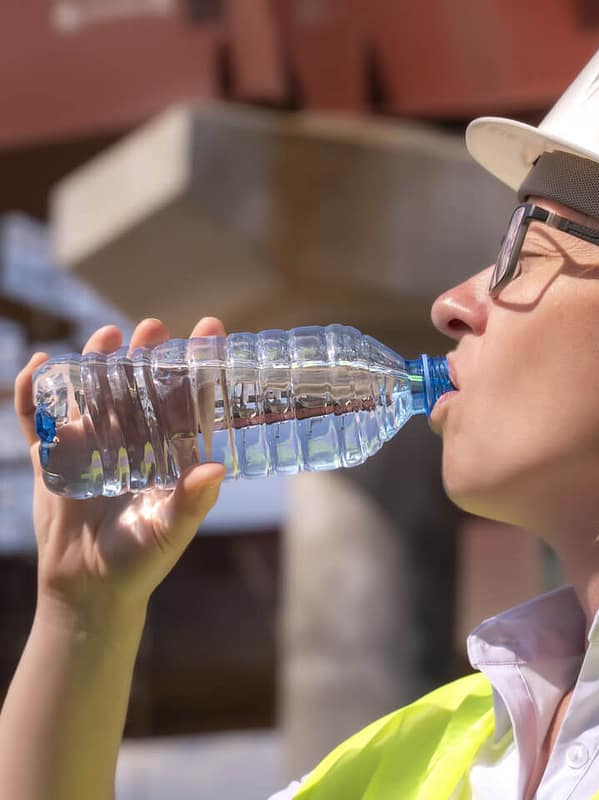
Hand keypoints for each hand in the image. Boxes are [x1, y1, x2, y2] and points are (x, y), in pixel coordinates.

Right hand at [14, 317, 227, 625]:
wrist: (89, 589)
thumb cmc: (141, 562)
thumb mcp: (170, 531)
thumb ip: (191, 501)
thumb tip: (217, 469)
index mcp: (168, 455)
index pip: (186, 402)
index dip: (198, 368)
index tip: (210, 331)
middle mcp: (134, 443)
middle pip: (141, 388)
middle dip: (146, 356)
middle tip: (152, 326)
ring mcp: (92, 446)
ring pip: (94, 394)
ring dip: (97, 364)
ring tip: (105, 336)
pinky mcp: (54, 458)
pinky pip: (40, 420)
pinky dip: (35, 393)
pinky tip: (42, 366)